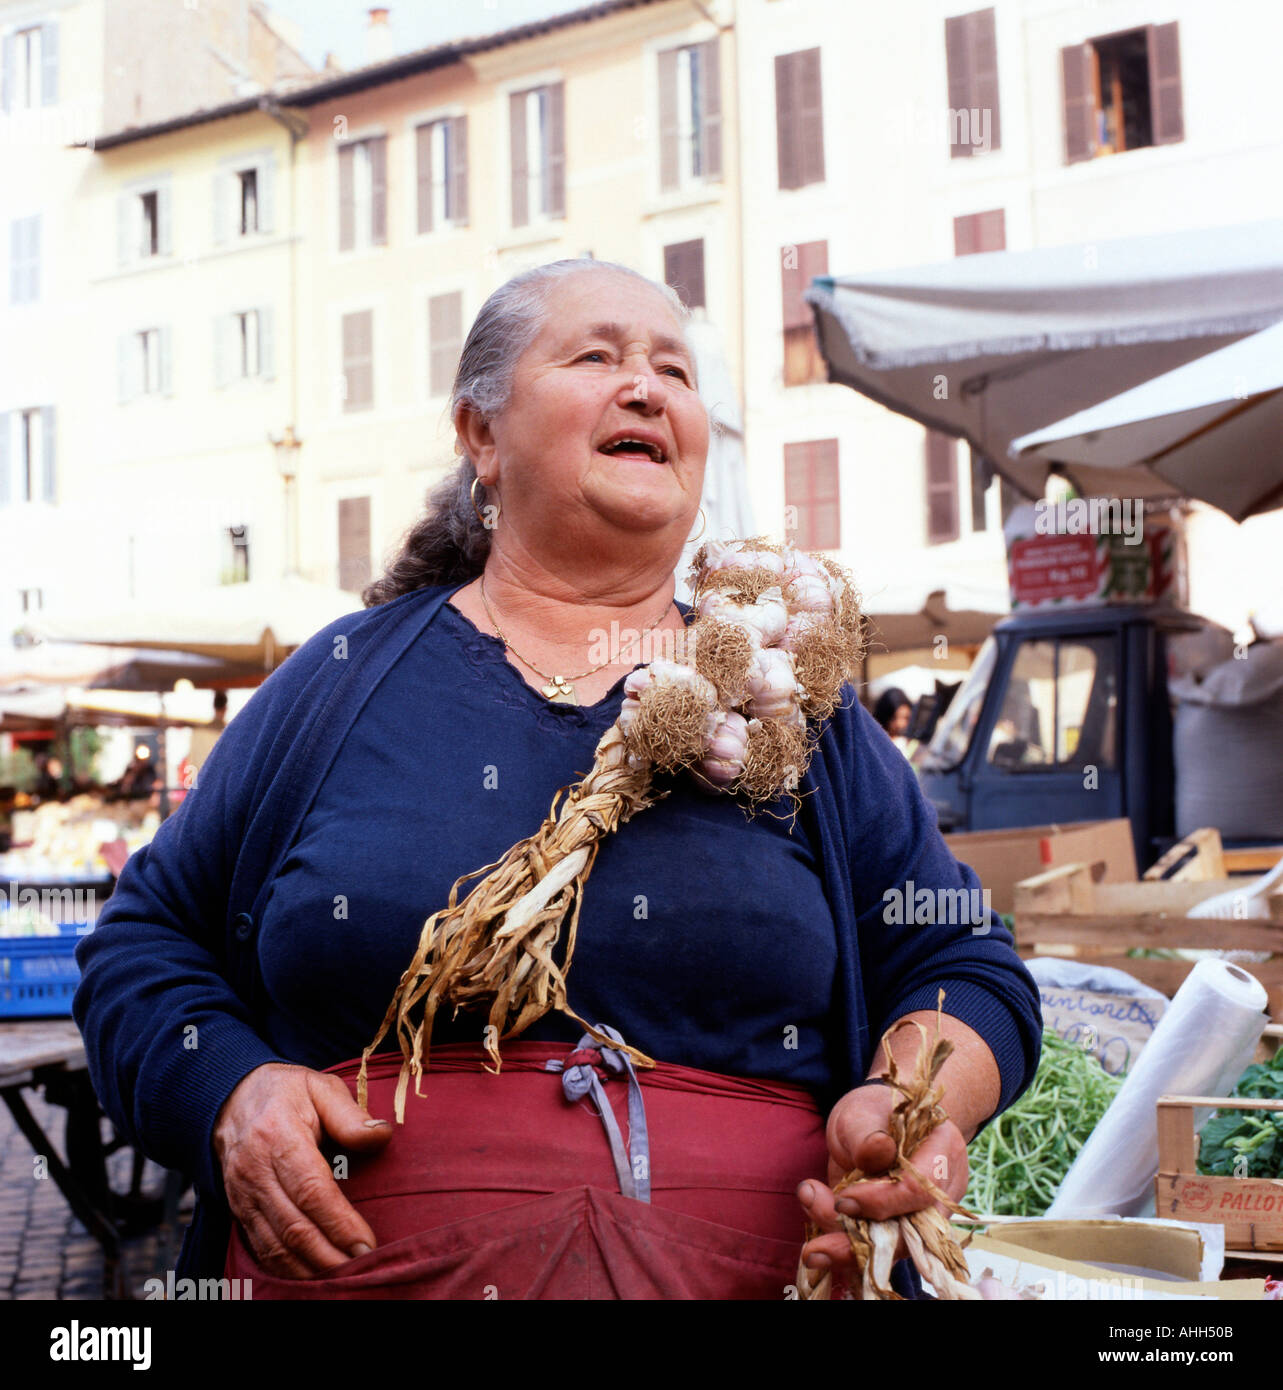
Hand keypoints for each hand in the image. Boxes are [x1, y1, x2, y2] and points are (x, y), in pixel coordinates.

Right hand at [212, 1062, 392, 1278]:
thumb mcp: (320, 1087)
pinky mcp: (238, 1211)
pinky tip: (313, 1278)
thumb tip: (381, 1135)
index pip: (310, 1189)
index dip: (339, 1222)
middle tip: (364, 1270)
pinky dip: (287, 1269)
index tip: (367, 1243)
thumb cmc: (285, 1092)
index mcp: (277, 1136)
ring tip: (344, 1281)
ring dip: (309, 1269)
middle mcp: (255, 1171)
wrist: (229, 1098)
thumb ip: (350, 1114)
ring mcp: (242, 1195)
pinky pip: (262, 1248)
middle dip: (329, 1255)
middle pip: (293, 1226)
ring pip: (275, 1245)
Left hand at [796, 1083, 968, 1279]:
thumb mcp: (862, 1112)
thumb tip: (878, 1151)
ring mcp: (921, 1218)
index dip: (881, 1200)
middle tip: (813, 1252)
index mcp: (942, 1153)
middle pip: (908, 1233)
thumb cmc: (873, 1111)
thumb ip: (867, 1134)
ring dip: (845, 1250)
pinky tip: (818, 1244)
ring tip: (810, 1250)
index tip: (843, 1200)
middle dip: (858, 1244)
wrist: (875, 1122)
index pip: (919, 1189)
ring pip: (888, 1248)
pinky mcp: (897, 1232)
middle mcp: (939, 1195)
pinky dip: (843, 1247)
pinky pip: (875, 1250)